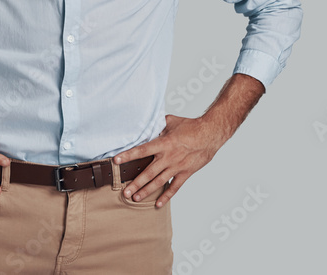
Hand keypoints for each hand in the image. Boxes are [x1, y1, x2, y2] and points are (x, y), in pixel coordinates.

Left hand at [112, 114, 226, 208]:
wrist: (210, 134)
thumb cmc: (191, 126)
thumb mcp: (171, 121)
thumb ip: (157, 125)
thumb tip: (147, 124)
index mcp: (163, 143)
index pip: (142, 150)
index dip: (128, 156)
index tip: (116, 161)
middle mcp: (168, 157)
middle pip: (148, 172)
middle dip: (135, 183)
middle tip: (124, 192)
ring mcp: (177, 167)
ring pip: (159, 182)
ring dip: (146, 191)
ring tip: (135, 198)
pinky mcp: (185, 173)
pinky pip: (175, 187)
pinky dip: (166, 196)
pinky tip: (158, 204)